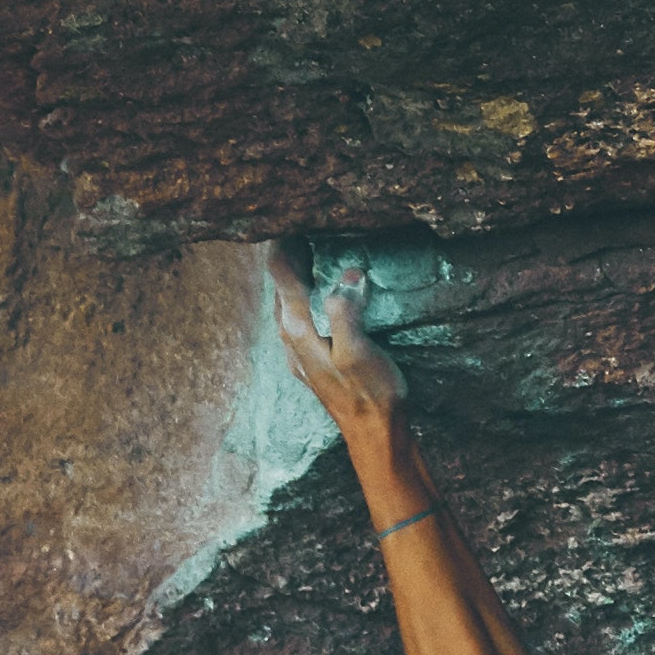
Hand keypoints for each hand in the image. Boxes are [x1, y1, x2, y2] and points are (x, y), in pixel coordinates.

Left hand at [268, 243, 404, 430]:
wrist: (374, 435)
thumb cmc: (370, 394)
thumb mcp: (359, 351)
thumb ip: (346, 311)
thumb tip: (347, 275)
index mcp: (297, 329)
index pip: (282, 275)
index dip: (286, 243)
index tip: (296, 218)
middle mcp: (290, 339)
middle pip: (280, 286)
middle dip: (289, 256)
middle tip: (305, 228)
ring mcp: (298, 352)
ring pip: (287, 302)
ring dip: (296, 277)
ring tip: (311, 252)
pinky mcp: (311, 361)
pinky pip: (299, 317)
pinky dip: (305, 297)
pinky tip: (320, 296)